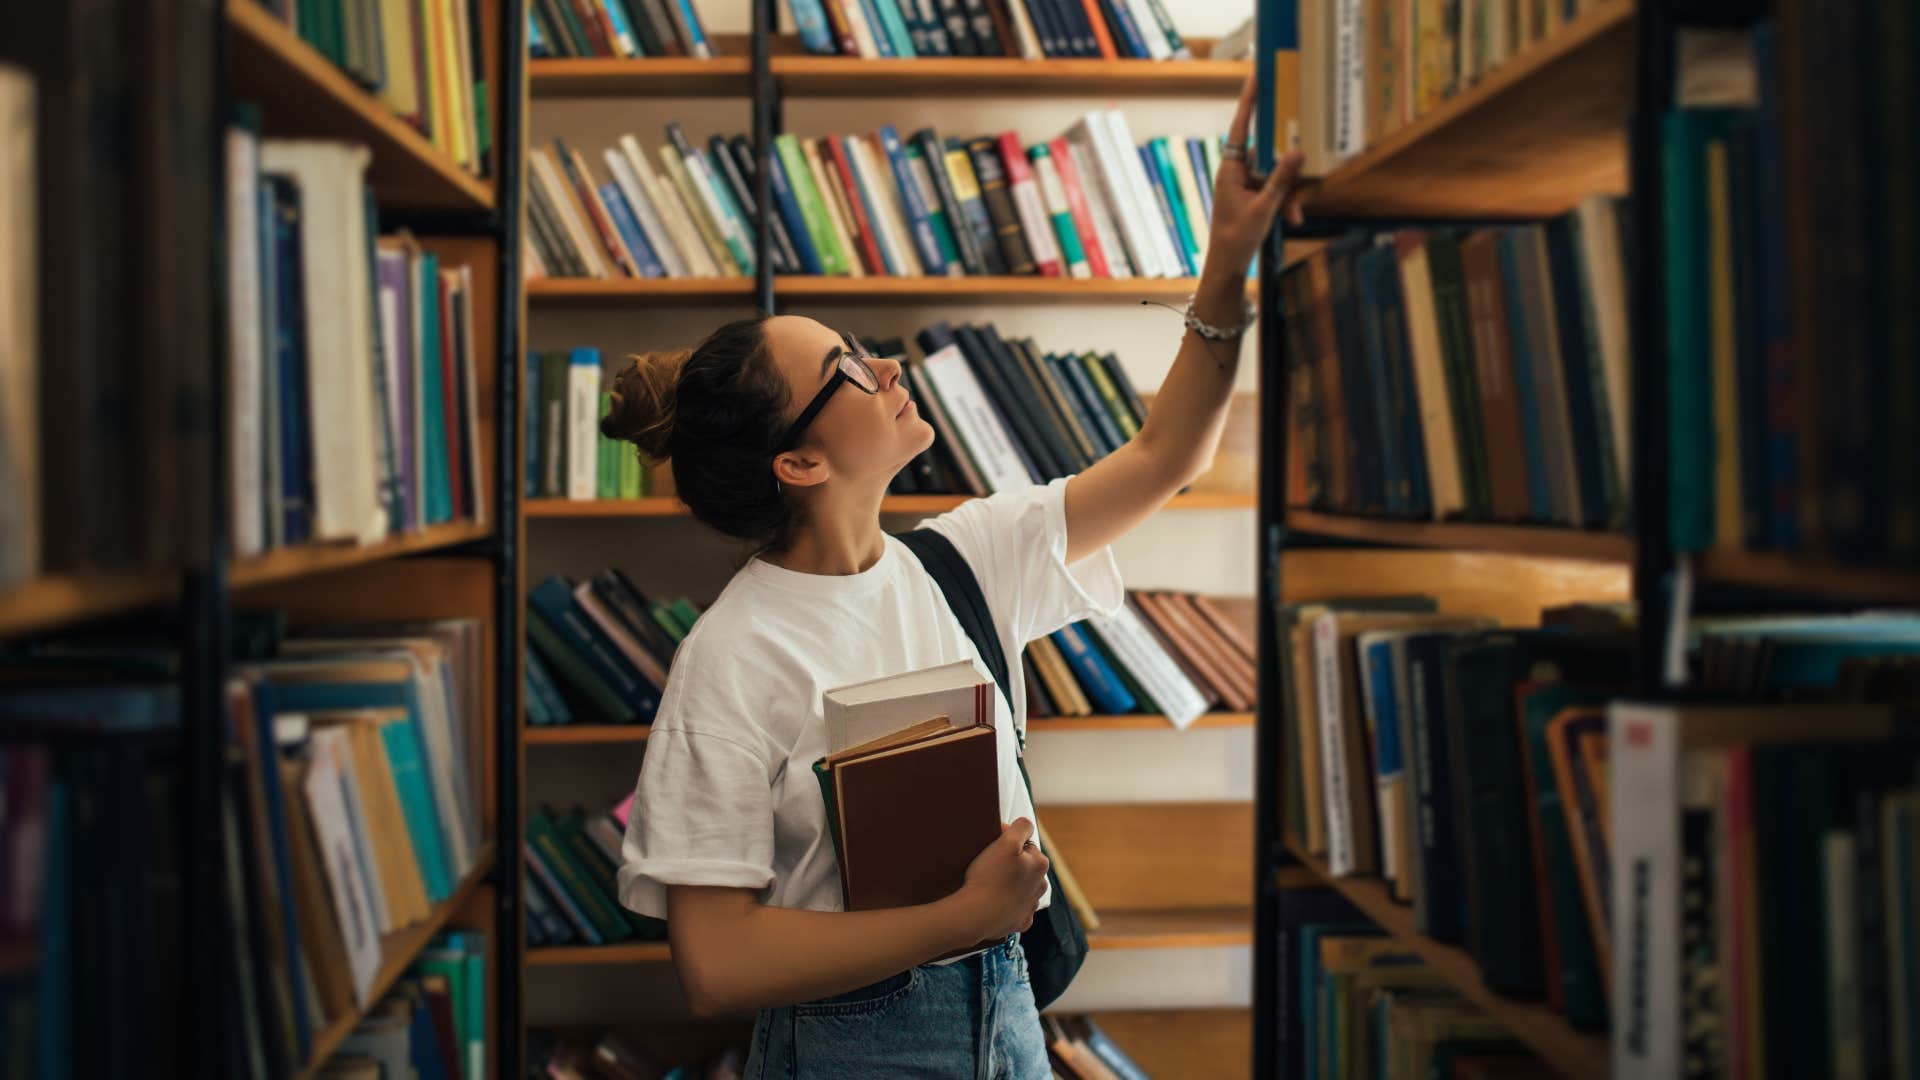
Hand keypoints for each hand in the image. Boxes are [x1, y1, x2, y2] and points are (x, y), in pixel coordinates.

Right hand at [955, 818, 1049, 942]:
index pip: (1026, 845)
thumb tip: (1025, 826)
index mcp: (1040, 864)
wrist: (977, 915)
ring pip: (1021, 889)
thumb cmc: (990, 876)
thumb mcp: (1006, 842)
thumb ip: (1021, 827)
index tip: (993, 850)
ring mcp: (1031, 906)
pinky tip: (993, 904)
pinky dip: (1006, 906)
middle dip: (1012, 866)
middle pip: (1025, 868)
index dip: (1008, 845)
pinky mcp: (1021, 922)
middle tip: (990, 868)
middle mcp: (1041, 885)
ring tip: (990, 886)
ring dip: (1010, 886)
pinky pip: (1014, 910)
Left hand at [1201, 73, 1305, 286]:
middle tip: (1302, 152)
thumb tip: (1297, 150)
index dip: (1249, 103)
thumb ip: (1282, 179)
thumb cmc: (1237, 238)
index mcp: (1230, 169)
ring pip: (1277, 175)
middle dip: (1287, 167)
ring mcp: (1247, 184)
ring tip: (1294, 216)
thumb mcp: (1264, 208)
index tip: (1256, 78)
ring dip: (1289, 194)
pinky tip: (1294, 220)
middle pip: (1267, 153)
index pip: (1240, 128)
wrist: (1227, 267)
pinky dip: (1286, 204)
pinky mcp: (1255, 196)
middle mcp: (1237, 172)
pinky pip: (1277, 190)